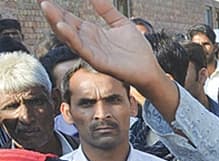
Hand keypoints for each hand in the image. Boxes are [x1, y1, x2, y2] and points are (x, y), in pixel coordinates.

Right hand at [41, 0, 163, 88]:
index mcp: (91, 33)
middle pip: (65, 27)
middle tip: (41, 1)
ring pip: (69, 38)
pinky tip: (64, 28)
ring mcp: (92, 53)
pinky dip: (72, 39)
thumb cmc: (137, 49)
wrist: (149, 68)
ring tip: (47, 8)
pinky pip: (82, 50)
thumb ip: (107, 10)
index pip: (69, 19)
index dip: (57, 9)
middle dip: (52, 14)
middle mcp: (88, 43)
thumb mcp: (120, 23)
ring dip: (57, 23)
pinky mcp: (99, 62)